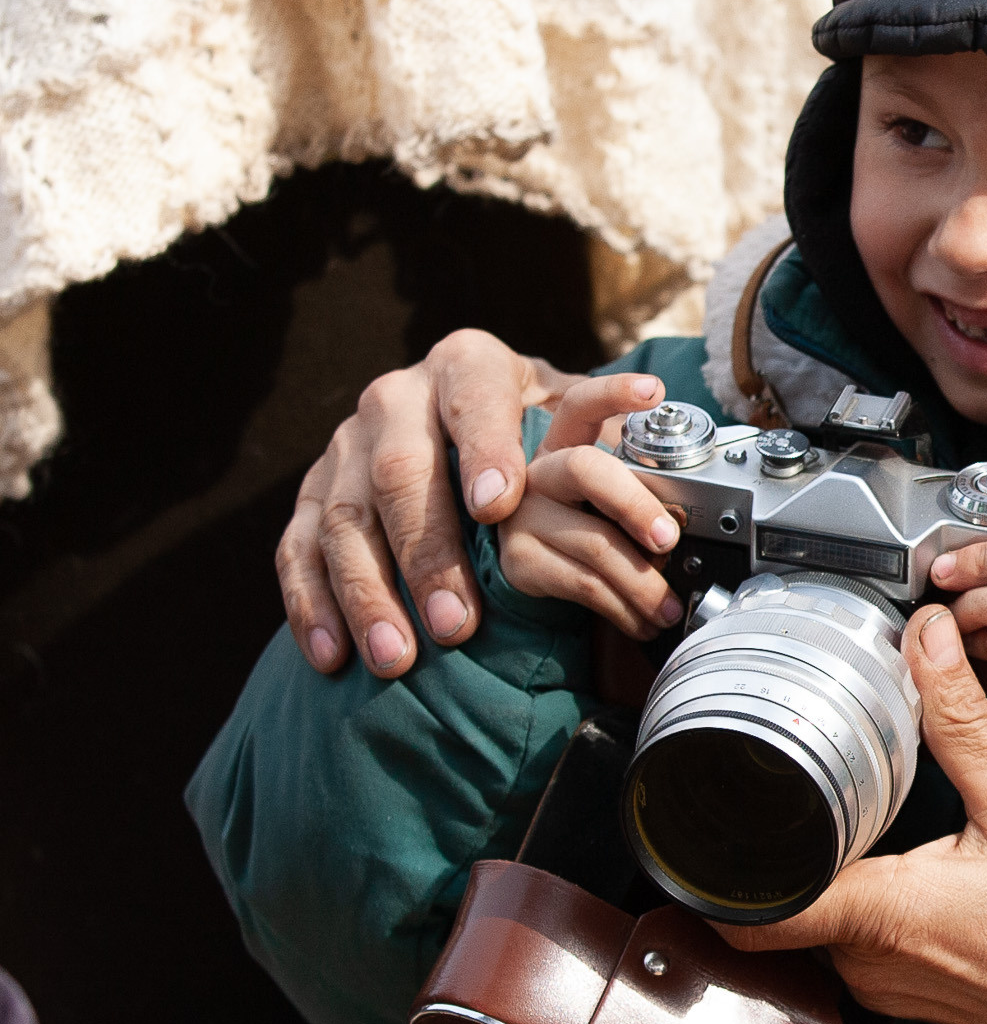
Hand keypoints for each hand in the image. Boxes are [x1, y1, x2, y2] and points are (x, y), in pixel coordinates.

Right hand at [277, 330, 593, 675]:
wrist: (456, 410)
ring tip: (400, 657)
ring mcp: (344, 446)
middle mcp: (396, 398)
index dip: (485, 449)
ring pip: (344, 519)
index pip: (473, 399)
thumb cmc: (528, 423)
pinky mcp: (309, 492)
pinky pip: (297, 549)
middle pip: (400, 472)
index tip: (500, 505)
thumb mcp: (569, 407)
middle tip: (457, 623)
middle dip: (427, 552)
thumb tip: (652, 404)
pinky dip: (313, 605)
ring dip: (368, 595)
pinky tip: (335, 655)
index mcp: (465, 366)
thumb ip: (602, 418)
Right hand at [492, 378, 689, 636]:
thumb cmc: (596, 520)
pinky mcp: (520, 560)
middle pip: (587, 469)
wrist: (539, 567)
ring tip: (672, 606)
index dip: (614, 393)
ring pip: (595, 542)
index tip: (654, 391)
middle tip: (670, 539)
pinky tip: (642, 621)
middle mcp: (539, 469)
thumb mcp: (618, 492)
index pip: (583, 404)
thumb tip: (707, 516)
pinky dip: (623, 608)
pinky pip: (583, 585)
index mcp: (567, 439)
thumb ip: (647, 487)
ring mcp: (524, 515)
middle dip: (635, 504)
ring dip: (645, 582)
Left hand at [726, 609, 986, 1023]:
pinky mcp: (913, 992)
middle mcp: (868, 961)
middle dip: (777, 843)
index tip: (683, 818)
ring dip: (826, 870)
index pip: (748, 906)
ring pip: (819, 922)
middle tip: (784, 782)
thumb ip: (963, 719)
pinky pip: (859, 942)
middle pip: (778, 903)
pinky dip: (864, 898)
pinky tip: (901, 859)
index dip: (705, 867)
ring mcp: (888, 986)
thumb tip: (925, 639)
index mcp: (879, 913)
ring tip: (847, 810)